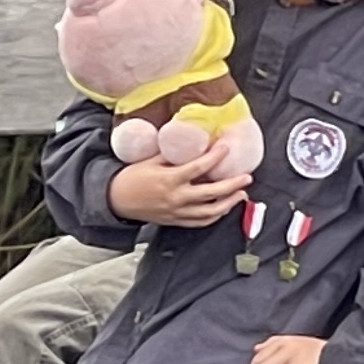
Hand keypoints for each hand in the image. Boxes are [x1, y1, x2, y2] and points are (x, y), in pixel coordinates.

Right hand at [110, 155, 247, 226]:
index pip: (198, 168)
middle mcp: (176, 197)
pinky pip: (200, 222)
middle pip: (211, 193)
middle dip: (232, 185)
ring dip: (229, 203)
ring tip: (241, 193)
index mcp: (169, 179)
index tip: (226, 148)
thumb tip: (190, 142)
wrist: (116, 200)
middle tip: (246, 177)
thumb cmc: (132, 177)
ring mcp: (177, 212)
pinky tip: (225, 208)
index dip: (215, 157)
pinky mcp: (176, 221)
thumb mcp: (150, 160)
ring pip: (209, 211)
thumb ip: (172, 155)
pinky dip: (215, 216)